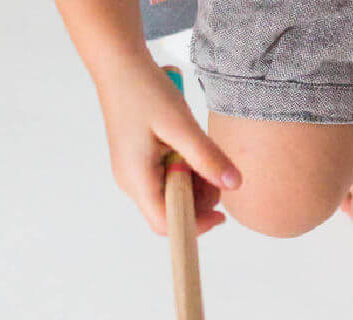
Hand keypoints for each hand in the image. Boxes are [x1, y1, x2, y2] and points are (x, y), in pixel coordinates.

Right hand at [95, 57, 240, 234]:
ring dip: (195, 186)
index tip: (220, 212)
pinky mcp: (141, 164)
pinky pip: (168, 181)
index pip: (166, 223)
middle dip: (199, 201)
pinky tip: (191, 151)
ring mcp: (135, 174)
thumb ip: (207, 157)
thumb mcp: (180, 124)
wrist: (119, 63)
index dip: (195, 224)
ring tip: (203, 155)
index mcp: (136, 178)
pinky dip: (186, 173)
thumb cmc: (143, 89)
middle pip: (171, 213)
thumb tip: (234, 185)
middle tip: (214, 171)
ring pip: (172, 198)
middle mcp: (132, 182)